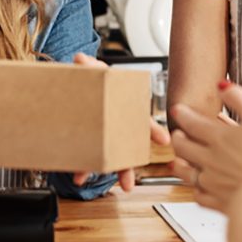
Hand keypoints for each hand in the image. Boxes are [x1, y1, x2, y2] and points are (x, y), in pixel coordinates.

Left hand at [70, 52, 170, 192]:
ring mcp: (104, 136)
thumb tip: (81, 58)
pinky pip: (89, 158)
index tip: (165, 141)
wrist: (77, 89)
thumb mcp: (95, 72)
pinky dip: (82, 167)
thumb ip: (91, 67)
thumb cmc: (95, 82)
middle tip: (128, 183)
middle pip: (126, 148)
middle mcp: (118, 126)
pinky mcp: (88, 143)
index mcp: (126, 110)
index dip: (154, 131)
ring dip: (103, 172)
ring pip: (109, 158)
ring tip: (91, 182)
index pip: (143, 121)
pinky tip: (78, 175)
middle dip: (126, 168)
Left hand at [170, 80, 241, 212]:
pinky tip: (200, 190)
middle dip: (177, 139)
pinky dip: (197, 191)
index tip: (177, 110)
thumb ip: (240, 99)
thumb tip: (222, 85)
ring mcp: (212, 182)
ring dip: (180, 165)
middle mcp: (210, 160)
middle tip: (176, 135)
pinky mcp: (218, 202)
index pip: (192, 123)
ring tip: (177, 162)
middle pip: (183, 147)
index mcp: (219, 138)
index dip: (182, 115)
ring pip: (186, 173)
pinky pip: (200, 197)